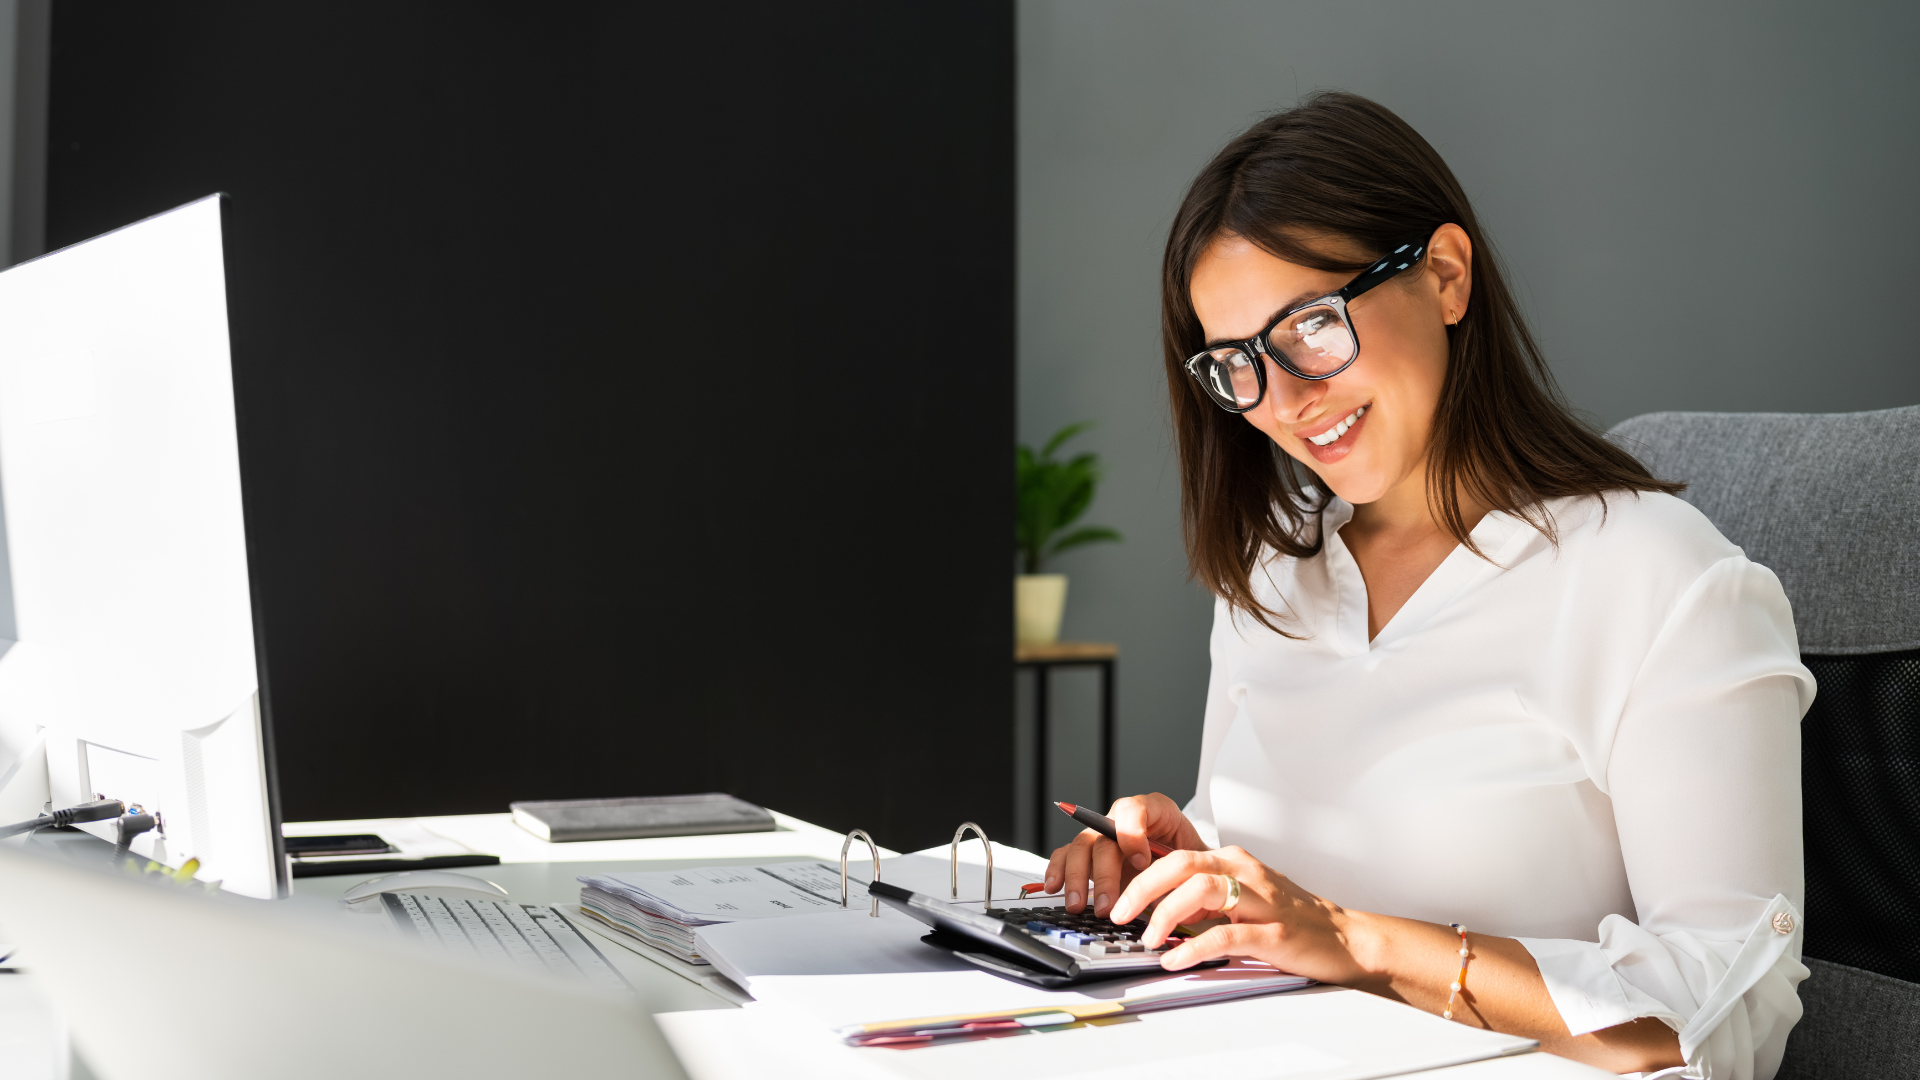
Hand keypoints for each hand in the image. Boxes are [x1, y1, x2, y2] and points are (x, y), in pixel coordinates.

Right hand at [1042, 793, 1205, 915]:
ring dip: (1077, 877)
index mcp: (1155, 811)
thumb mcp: (1196, 862)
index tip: (1142, 864)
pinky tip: (1055, 887)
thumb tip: (1168, 894)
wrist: (1190, 872)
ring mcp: (1104, 836)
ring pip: (1081, 846)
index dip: (1133, 835)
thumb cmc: (1194, 865)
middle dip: (1104, 872)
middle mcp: (1124, 821)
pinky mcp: (1090, 855)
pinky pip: (1066, 854)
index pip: (1135, 810)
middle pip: (1103, 836)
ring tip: (1078, 904)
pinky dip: (1058, 870)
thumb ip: (1182, 870)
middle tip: (1108, 904)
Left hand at [1108, 845, 1371, 986]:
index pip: (1176, 854)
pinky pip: (1225, 934)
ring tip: (1149, 938)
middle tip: (1119, 913)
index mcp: (1234, 861)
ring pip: (1201, 889)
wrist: (1343, 937)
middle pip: (1182, 864)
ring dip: (1166, 914)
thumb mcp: (1242, 897)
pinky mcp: (1273, 932)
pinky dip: (1194, 947)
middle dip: (1143, 888)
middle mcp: (1245, 872)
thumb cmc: (1291, 917)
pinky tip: (1176, 959)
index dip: (1141, 873)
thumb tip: (1158, 907)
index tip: (1118, 895)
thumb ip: (1204, 897)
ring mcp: (1261, 900)